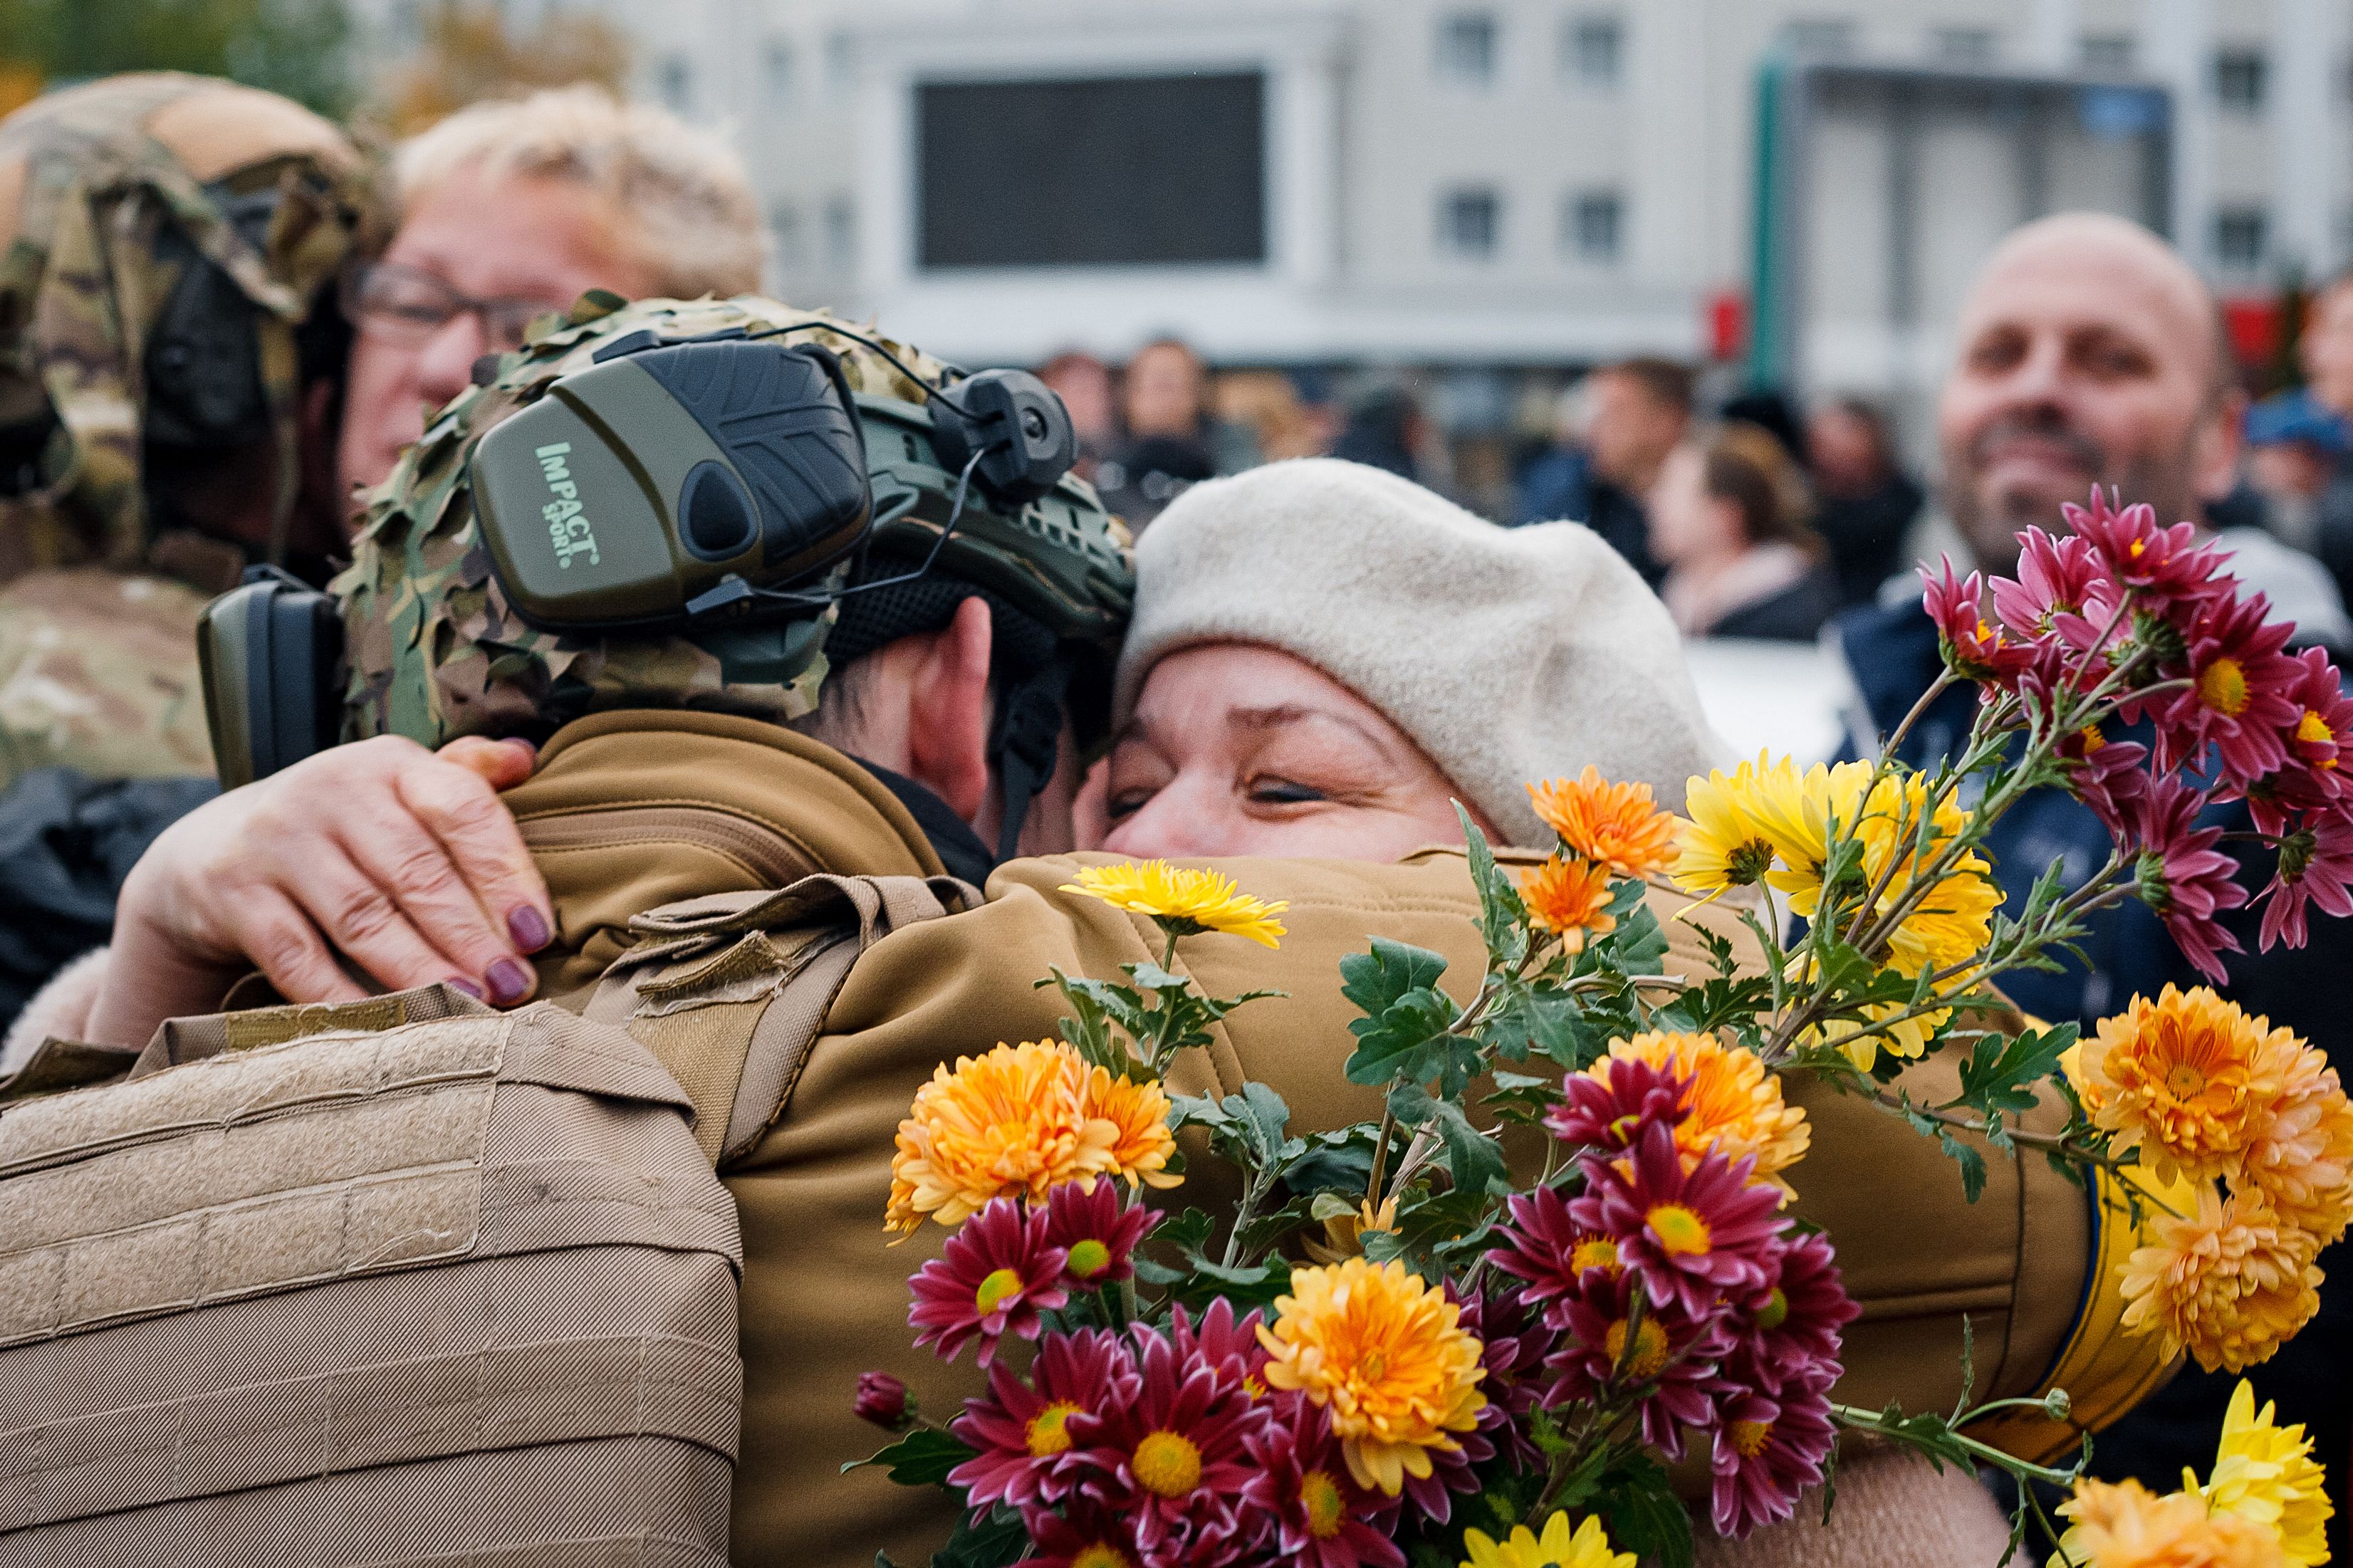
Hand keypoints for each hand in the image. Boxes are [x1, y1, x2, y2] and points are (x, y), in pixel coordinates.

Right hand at [88, 735, 550, 1046]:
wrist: (211, 849)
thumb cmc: (340, 826)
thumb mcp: (394, 788)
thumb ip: (461, 776)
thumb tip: (527, 757)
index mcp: (388, 763)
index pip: (462, 808)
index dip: (505, 872)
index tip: (537, 933)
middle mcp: (331, 790)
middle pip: (416, 871)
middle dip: (471, 936)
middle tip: (514, 986)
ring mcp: (276, 841)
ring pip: (363, 918)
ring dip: (420, 970)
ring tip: (468, 1007)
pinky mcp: (233, 893)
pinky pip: (297, 957)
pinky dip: (343, 998)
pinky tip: (388, 1026)